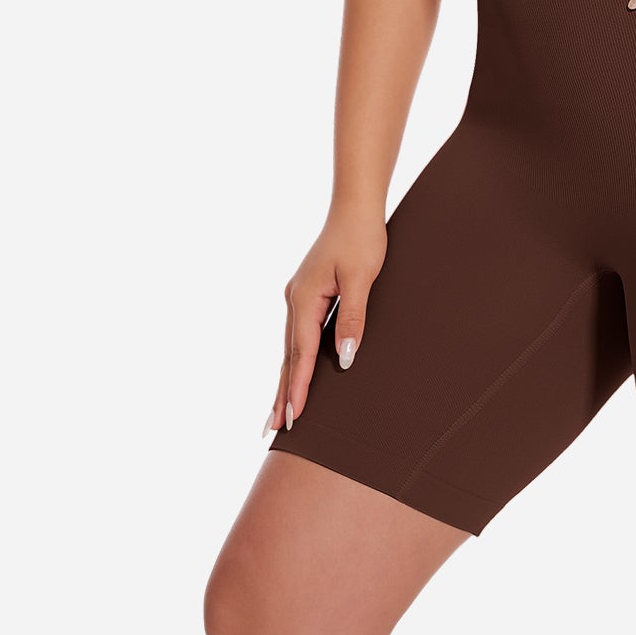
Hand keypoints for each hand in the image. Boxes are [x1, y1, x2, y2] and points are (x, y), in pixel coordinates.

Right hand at [264, 205, 387, 436]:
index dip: (299, 387)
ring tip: (279, 411)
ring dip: (287, 378)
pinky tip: (294, 370)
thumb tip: (345, 359)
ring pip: (291, 346)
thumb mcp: (361, 278)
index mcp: (305, 299)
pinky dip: (295, 357)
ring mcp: (298, 296)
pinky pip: (298, 333)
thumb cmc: (361, 238)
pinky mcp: (307, 292)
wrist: (355, 206)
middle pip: (288, 355)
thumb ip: (353, 319)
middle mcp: (295, 300)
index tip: (293, 418)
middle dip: (283, 392)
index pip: (301, 354)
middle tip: (274, 428)